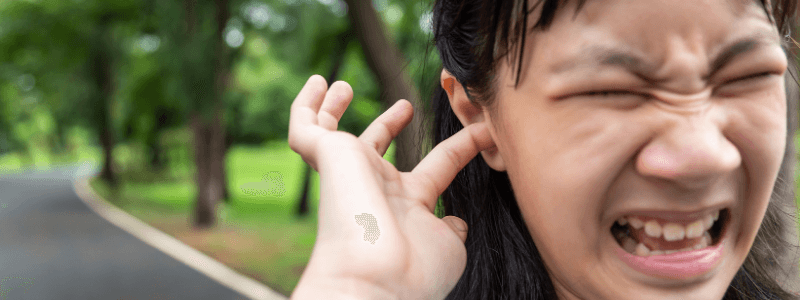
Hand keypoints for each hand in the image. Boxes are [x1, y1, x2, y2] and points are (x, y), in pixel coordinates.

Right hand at [288, 75, 495, 298]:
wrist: (376, 278)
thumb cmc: (415, 270)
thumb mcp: (448, 245)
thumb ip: (452, 226)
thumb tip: (457, 220)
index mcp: (409, 205)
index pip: (437, 168)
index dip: (460, 148)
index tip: (482, 131)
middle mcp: (377, 187)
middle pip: (379, 149)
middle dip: (390, 126)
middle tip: (406, 105)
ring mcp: (350, 172)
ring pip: (332, 137)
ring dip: (339, 111)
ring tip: (343, 86)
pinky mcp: (327, 157)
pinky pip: (304, 128)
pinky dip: (306, 104)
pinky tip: (317, 82)